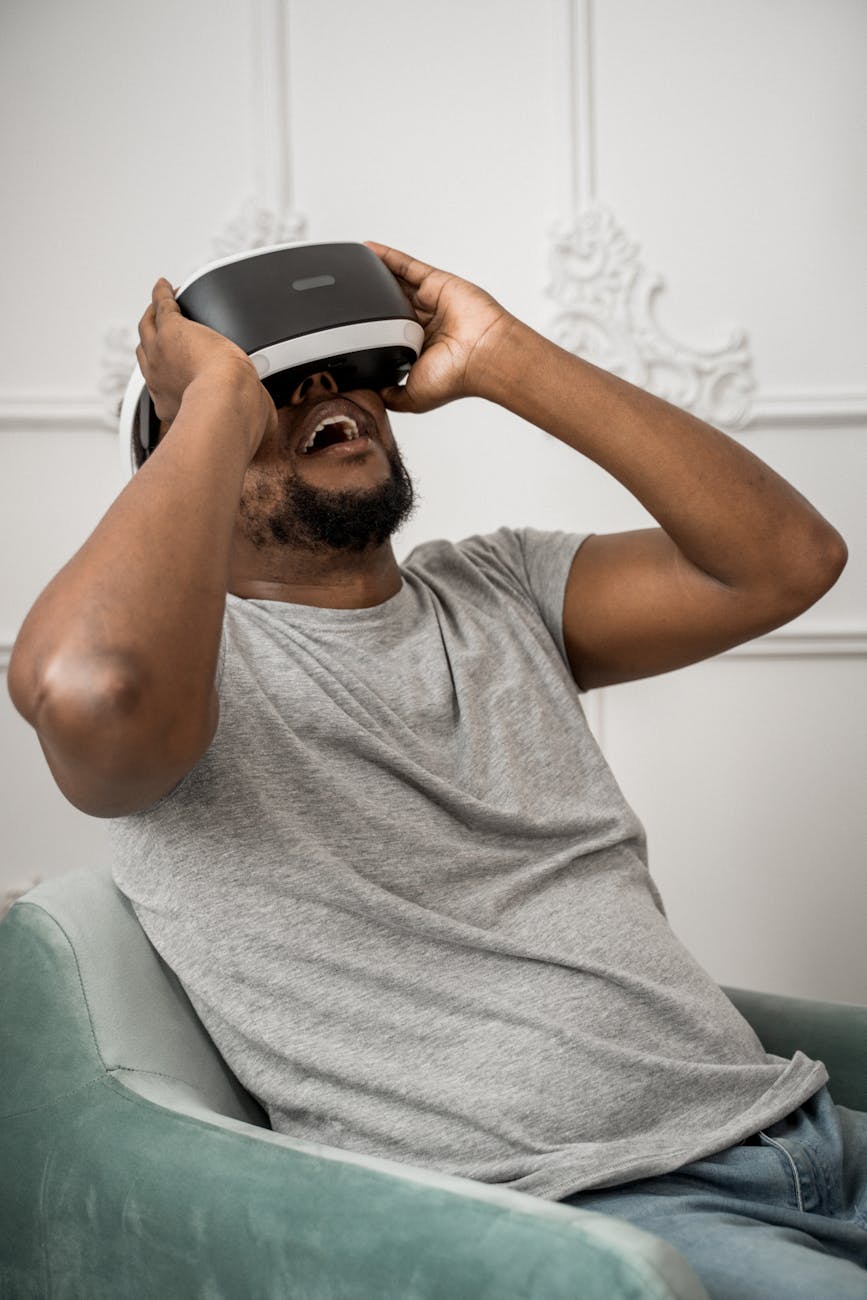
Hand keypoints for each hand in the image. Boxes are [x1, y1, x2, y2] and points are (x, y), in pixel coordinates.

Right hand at [136, 279, 276, 446]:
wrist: (224, 403)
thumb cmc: (231, 418)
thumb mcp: (238, 422)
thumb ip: (250, 419)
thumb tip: (270, 424)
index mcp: (168, 403)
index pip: (160, 385)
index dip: (165, 373)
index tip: (175, 369)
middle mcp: (157, 378)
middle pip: (146, 353)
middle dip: (153, 342)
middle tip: (161, 331)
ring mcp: (160, 353)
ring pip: (149, 327)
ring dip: (154, 314)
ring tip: (161, 303)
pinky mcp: (172, 328)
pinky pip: (163, 305)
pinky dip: (163, 294)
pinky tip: (166, 286)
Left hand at [363, 242, 516, 412]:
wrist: (483, 356)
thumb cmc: (456, 377)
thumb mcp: (412, 398)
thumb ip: (390, 395)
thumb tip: (369, 395)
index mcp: (419, 349)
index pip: (388, 333)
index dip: (370, 328)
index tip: (349, 324)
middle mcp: (425, 324)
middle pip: (390, 305)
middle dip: (370, 300)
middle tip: (345, 293)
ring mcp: (431, 301)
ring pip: (396, 284)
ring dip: (376, 276)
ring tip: (351, 268)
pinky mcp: (436, 283)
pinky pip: (407, 266)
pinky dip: (388, 257)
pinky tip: (369, 251)